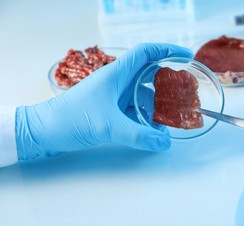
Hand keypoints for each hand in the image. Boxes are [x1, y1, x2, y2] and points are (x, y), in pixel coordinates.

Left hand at [16, 43, 192, 159]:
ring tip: (167, 122)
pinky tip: (150, 131)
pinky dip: (144, 118)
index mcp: (116, 75)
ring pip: (142, 95)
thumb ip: (139, 135)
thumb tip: (164, 142)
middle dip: (166, 85)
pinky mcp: (109, 110)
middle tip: (182, 95)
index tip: (186, 56)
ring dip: (156, 107)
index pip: (146, 53)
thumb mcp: (108, 126)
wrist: (43, 131)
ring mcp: (113, 96)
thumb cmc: (70, 119)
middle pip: (148, 75)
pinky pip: (134, 110)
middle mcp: (116, 82)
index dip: (167, 50)